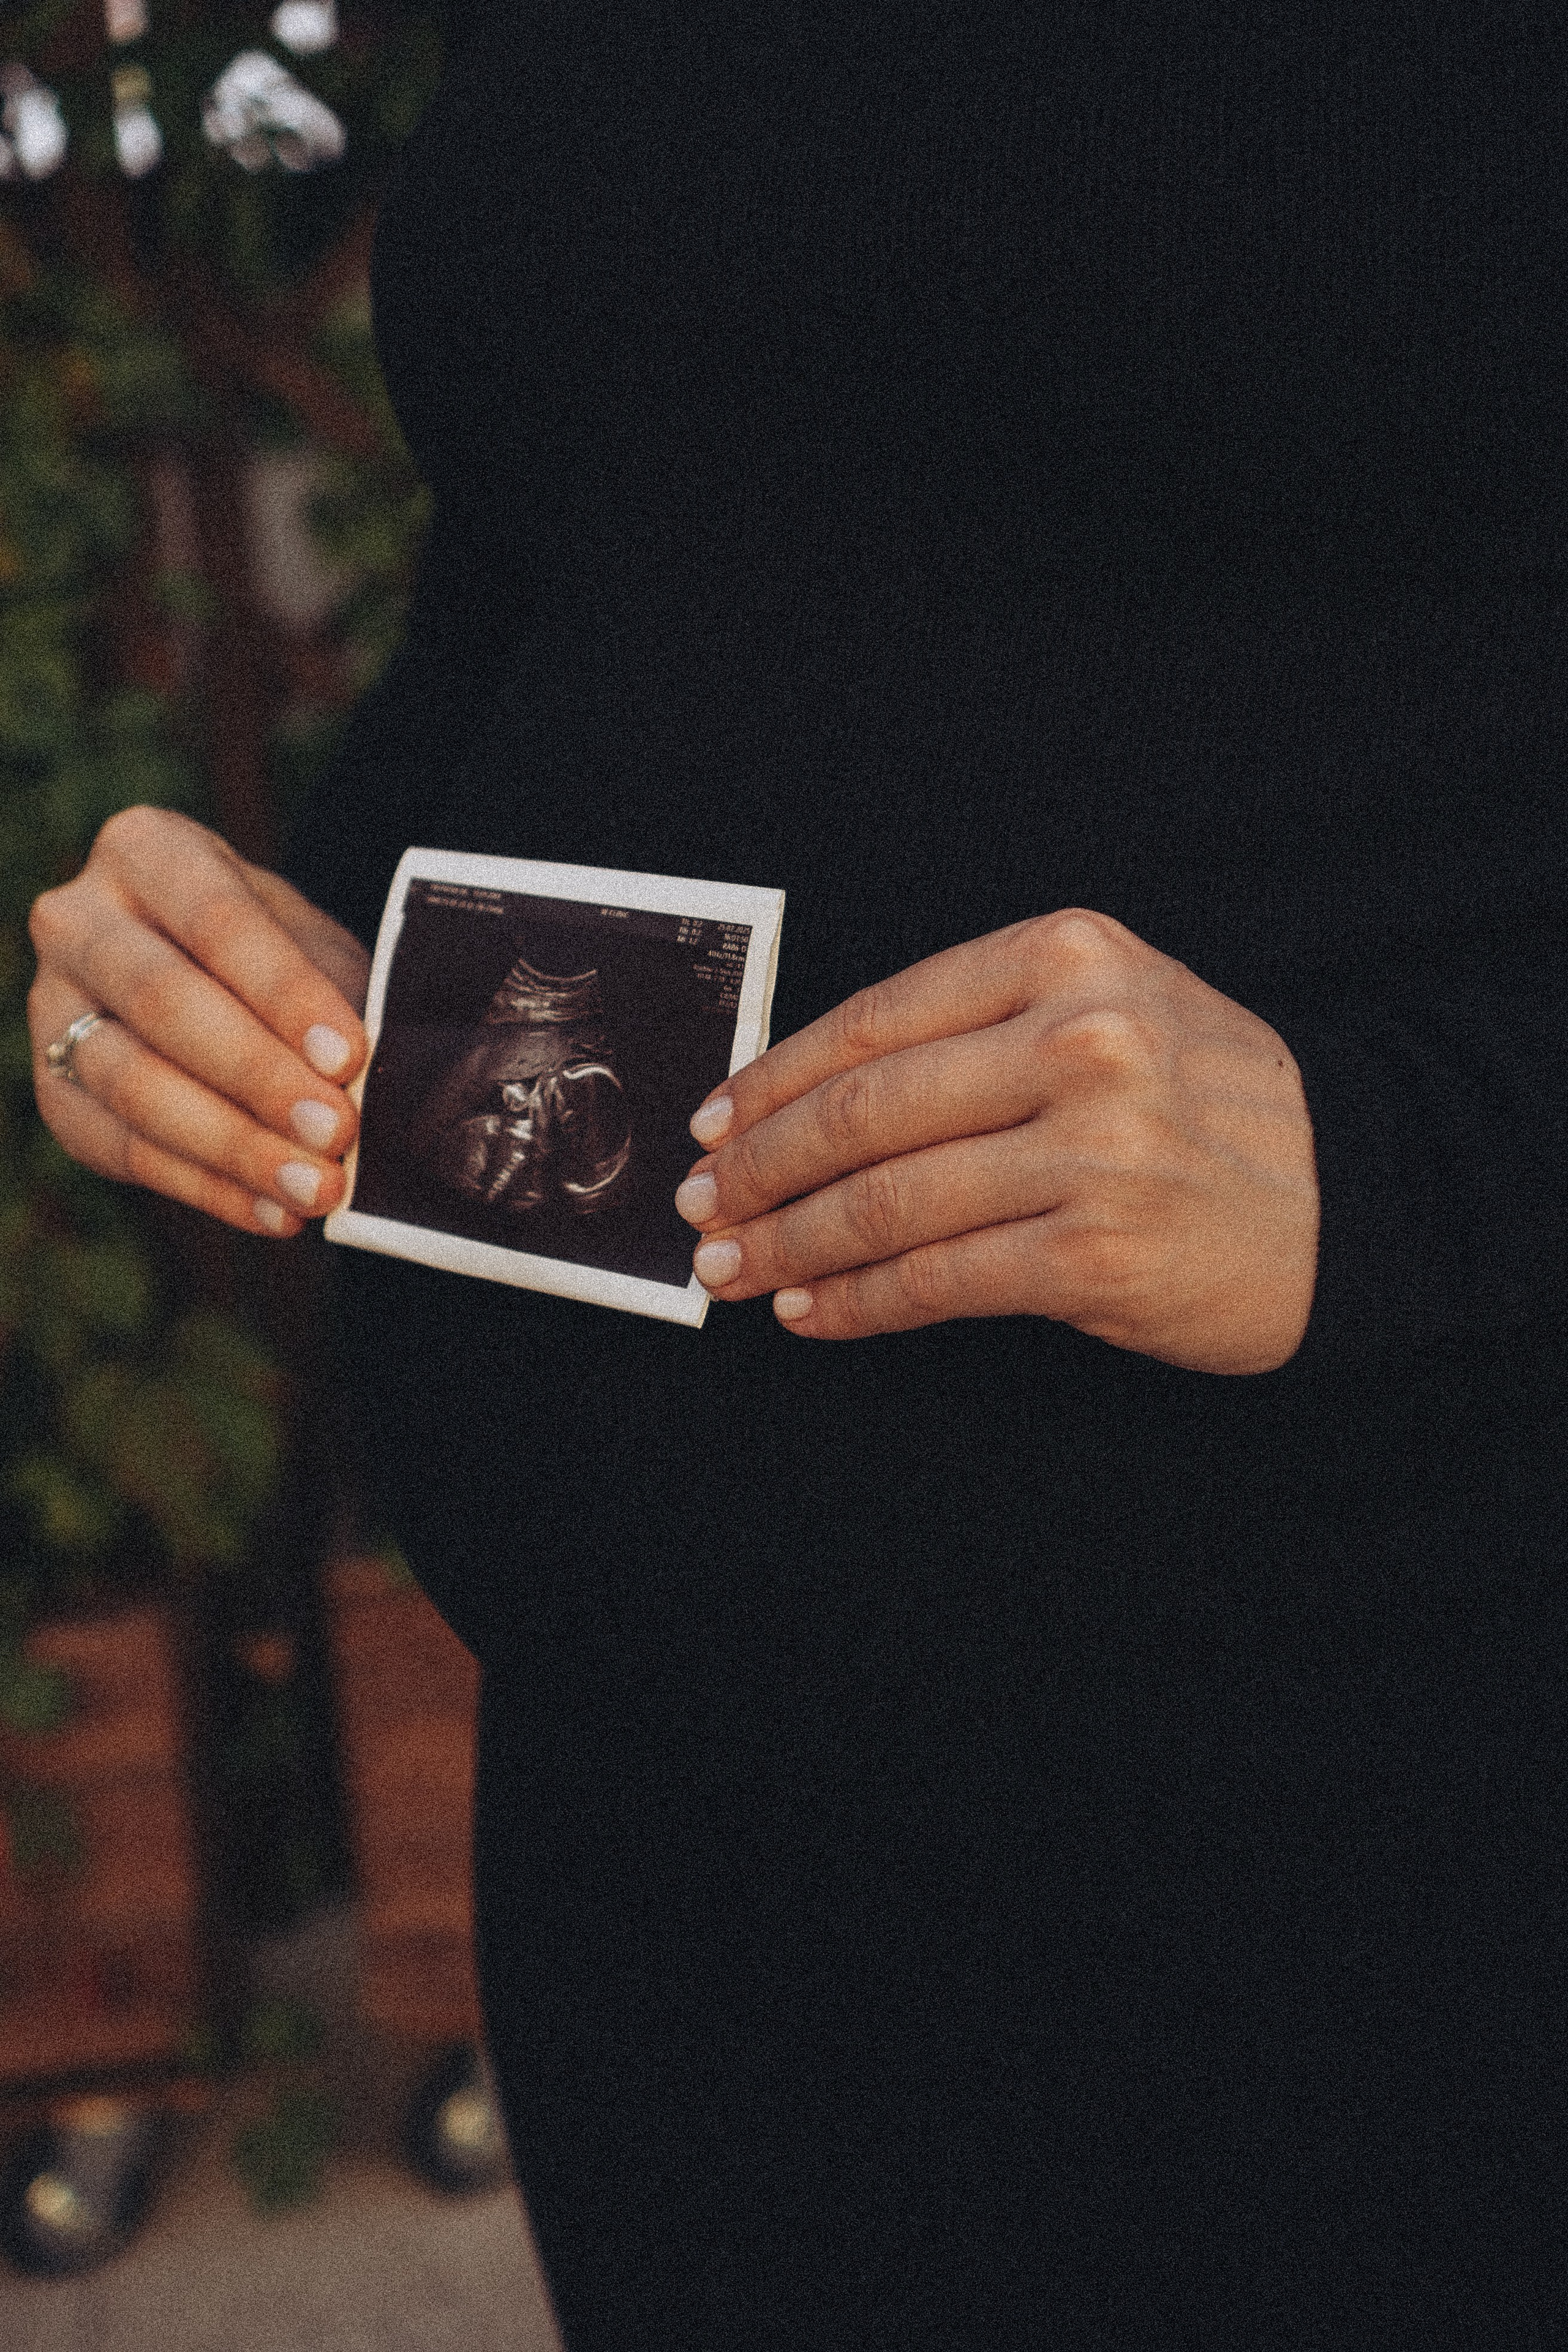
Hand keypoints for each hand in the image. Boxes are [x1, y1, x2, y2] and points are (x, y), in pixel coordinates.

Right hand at [28, 805, 369, 1237]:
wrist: (208, 978)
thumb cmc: (272, 954)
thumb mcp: (309, 944)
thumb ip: (335, 996)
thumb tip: (380, 1081)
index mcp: (148, 851)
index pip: (217, 920)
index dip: (284, 991)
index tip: (349, 1055)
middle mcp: (78, 920)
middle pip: (163, 1002)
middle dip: (258, 1076)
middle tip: (337, 1132)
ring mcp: (51, 1008)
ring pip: (132, 1083)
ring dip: (234, 1146)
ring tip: (316, 1188)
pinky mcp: (54, 1093)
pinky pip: (124, 1150)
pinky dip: (209, 1189)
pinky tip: (275, 1213)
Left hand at [675, 909, 1319, 1374]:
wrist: (1352, 1197)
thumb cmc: (1212, 1107)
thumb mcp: (1115, 1010)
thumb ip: (981, 1030)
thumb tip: (808, 1099)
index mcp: (1068, 957)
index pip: (876, 1018)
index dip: (775, 1079)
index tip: (714, 1119)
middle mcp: (1080, 1039)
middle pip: (864, 1111)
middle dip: (759, 1168)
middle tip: (702, 1208)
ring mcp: (1092, 1147)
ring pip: (885, 1202)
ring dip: (788, 1243)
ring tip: (733, 1269)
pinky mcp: (1097, 1252)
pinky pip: (936, 1281)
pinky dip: (856, 1301)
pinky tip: (812, 1310)